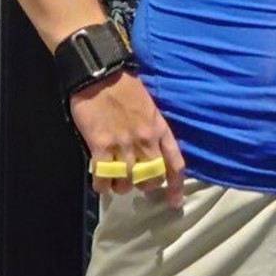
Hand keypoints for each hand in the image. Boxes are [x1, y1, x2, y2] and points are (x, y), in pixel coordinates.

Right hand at [69, 71, 185, 208]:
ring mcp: (124, 144)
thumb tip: (151, 151)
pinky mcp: (101, 146)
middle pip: (152, 178)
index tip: (174, 202)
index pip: (175, 164)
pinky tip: (101, 181)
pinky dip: (103, 184)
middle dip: (145, 185)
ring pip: (129, 182)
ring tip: (116, 181)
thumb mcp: (149, 107)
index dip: (175, 186)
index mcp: (160, 129)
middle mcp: (145, 140)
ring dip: (122, 186)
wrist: (100, 73)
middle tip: (135, 182)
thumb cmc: (124, 86)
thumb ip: (152, 130)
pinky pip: (105, 177)